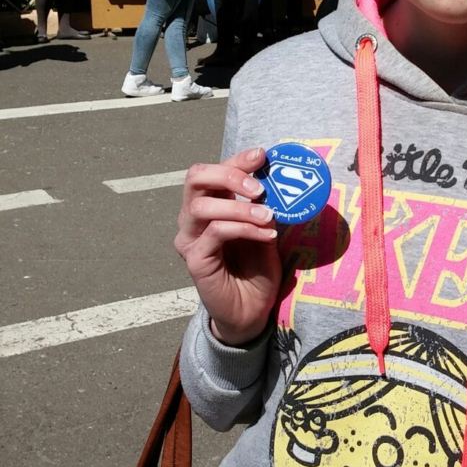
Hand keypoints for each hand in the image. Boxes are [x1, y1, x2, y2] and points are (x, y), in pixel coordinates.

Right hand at [174, 148, 281, 345]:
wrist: (251, 311)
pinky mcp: (195, 260)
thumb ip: (264, 205)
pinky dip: (244, 229)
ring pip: (202, 207)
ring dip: (240, 207)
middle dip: (229, 175)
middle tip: (259, 187)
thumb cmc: (257, 269)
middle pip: (195, 178)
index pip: (212, 172)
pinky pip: (216, 233)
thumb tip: (276, 177)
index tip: (262, 155)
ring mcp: (190, 239)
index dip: (235, 160)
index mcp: (210, 206)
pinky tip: (267, 236)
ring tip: (269, 218)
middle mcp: (193, 219)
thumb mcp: (265, 229)